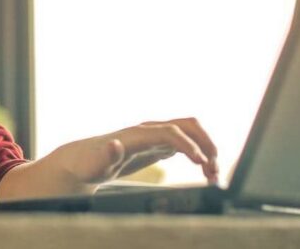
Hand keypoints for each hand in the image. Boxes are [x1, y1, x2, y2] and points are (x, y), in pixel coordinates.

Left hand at [44, 117, 217, 190]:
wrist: (84, 161)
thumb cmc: (89, 164)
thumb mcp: (94, 164)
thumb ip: (106, 155)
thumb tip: (114, 145)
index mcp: (137, 134)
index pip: (169, 132)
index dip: (187, 144)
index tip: (201, 162)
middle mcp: (149, 130)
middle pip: (186, 125)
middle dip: (205, 142)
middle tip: (215, 167)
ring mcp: (156, 135)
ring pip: (190, 133)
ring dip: (206, 149)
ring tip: (214, 174)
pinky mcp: (159, 145)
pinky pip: (186, 144)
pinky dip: (200, 155)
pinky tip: (205, 172)